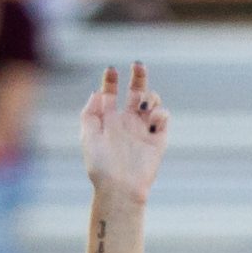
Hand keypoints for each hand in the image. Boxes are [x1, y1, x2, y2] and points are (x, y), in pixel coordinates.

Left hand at [80, 60, 167, 202]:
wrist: (119, 188)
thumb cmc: (100, 165)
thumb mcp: (87, 136)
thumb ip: (90, 112)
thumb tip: (97, 92)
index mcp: (109, 120)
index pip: (111, 93)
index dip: (110, 80)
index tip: (111, 70)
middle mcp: (127, 122)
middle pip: (136, 92)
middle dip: (138, 76)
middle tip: (138, 64)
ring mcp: (143, 130)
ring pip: (152, 102)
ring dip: (150, 95)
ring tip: (144, 104)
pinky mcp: (158, 139)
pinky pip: (164, 117)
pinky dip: (160, 112)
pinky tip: (152, 117)